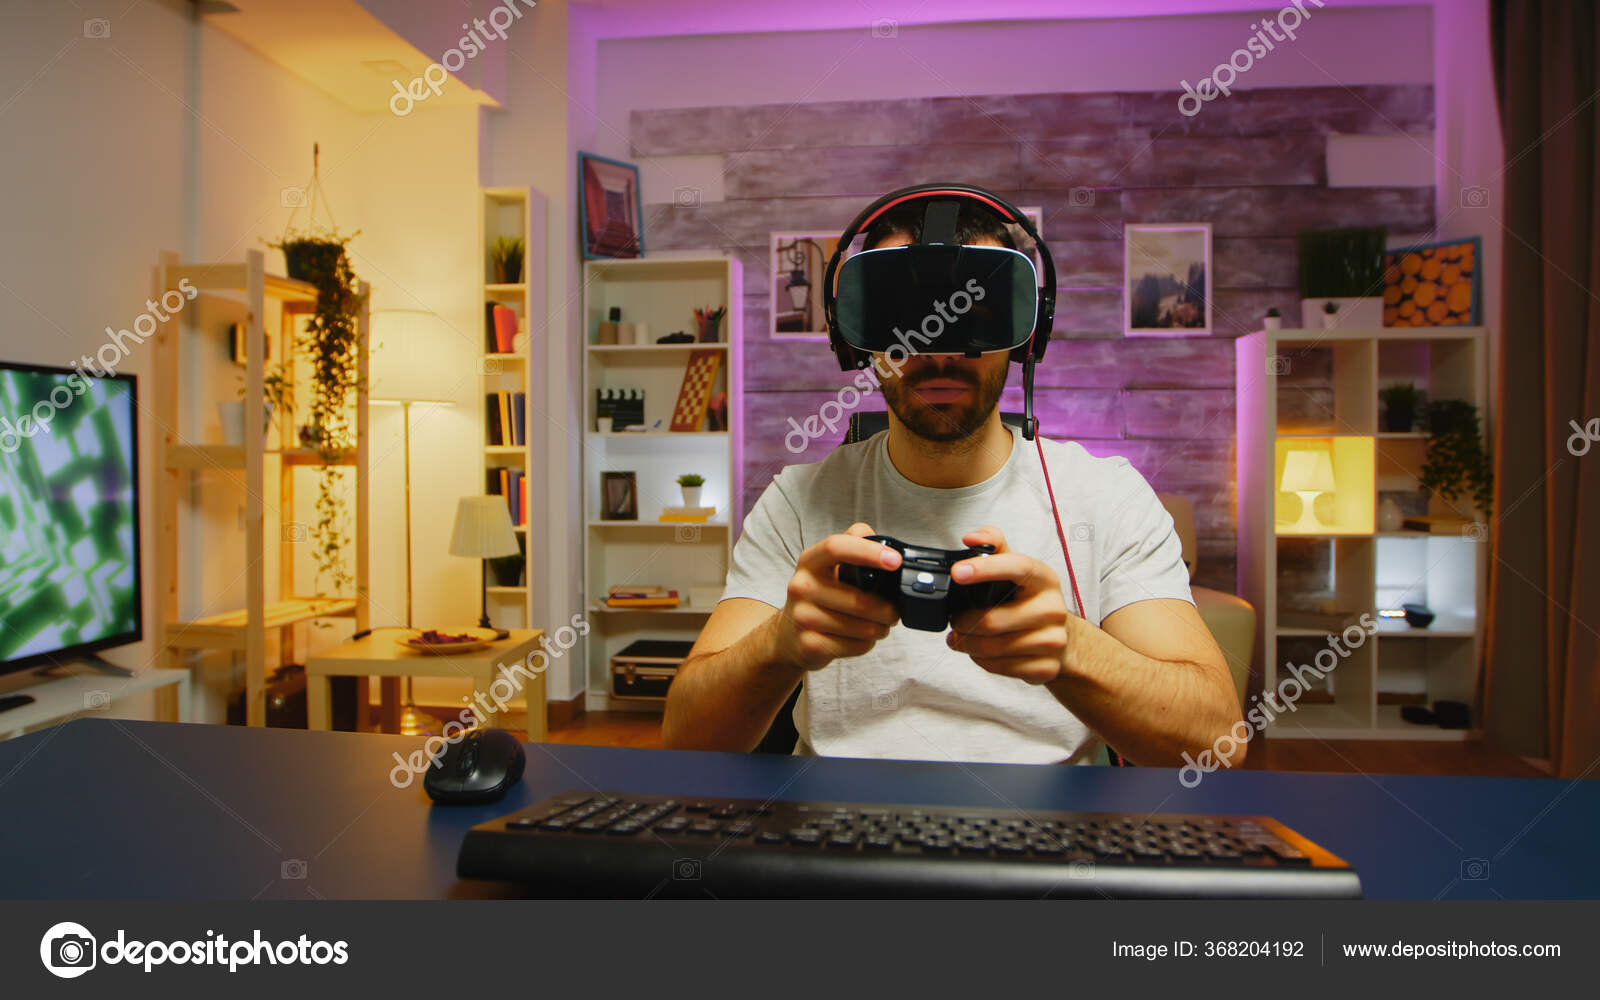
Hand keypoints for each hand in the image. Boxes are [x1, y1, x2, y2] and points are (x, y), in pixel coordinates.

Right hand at [768, 522, 901, 671]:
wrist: (789, 637)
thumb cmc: (818, 598)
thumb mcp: (829, 566)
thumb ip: (854, 544)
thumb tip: (884, 542)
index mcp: (810, 562)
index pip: (836, 547)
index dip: (869, 552)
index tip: (895, 561)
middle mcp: (801, 586)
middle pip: (860, 599)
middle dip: (888, 610)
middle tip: (893, 612)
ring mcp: (802, 616)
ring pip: (862, 627)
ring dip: (880, 628)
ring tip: (878, 626)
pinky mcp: (809, 644)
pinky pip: (855, 646)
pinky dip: (866, 644)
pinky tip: (860, 639)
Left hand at [946, 526, 1070, 684]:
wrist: (1062, 639)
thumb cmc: (1030, 601)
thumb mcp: (1016, 569)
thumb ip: (993, 545)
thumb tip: (971, 538)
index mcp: (1044, 579)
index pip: (1017, 567)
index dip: (985, 569)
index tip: (957, 573)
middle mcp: (1053, 609)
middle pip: (993, 620)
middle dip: (963, 622)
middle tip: (954, 620)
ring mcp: (1053, 641)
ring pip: (993, 647)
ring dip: (968, 643)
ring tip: (962, 637)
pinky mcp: (1047, 668)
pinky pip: (1000, 667)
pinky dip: (982, 661)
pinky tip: (981, 652)